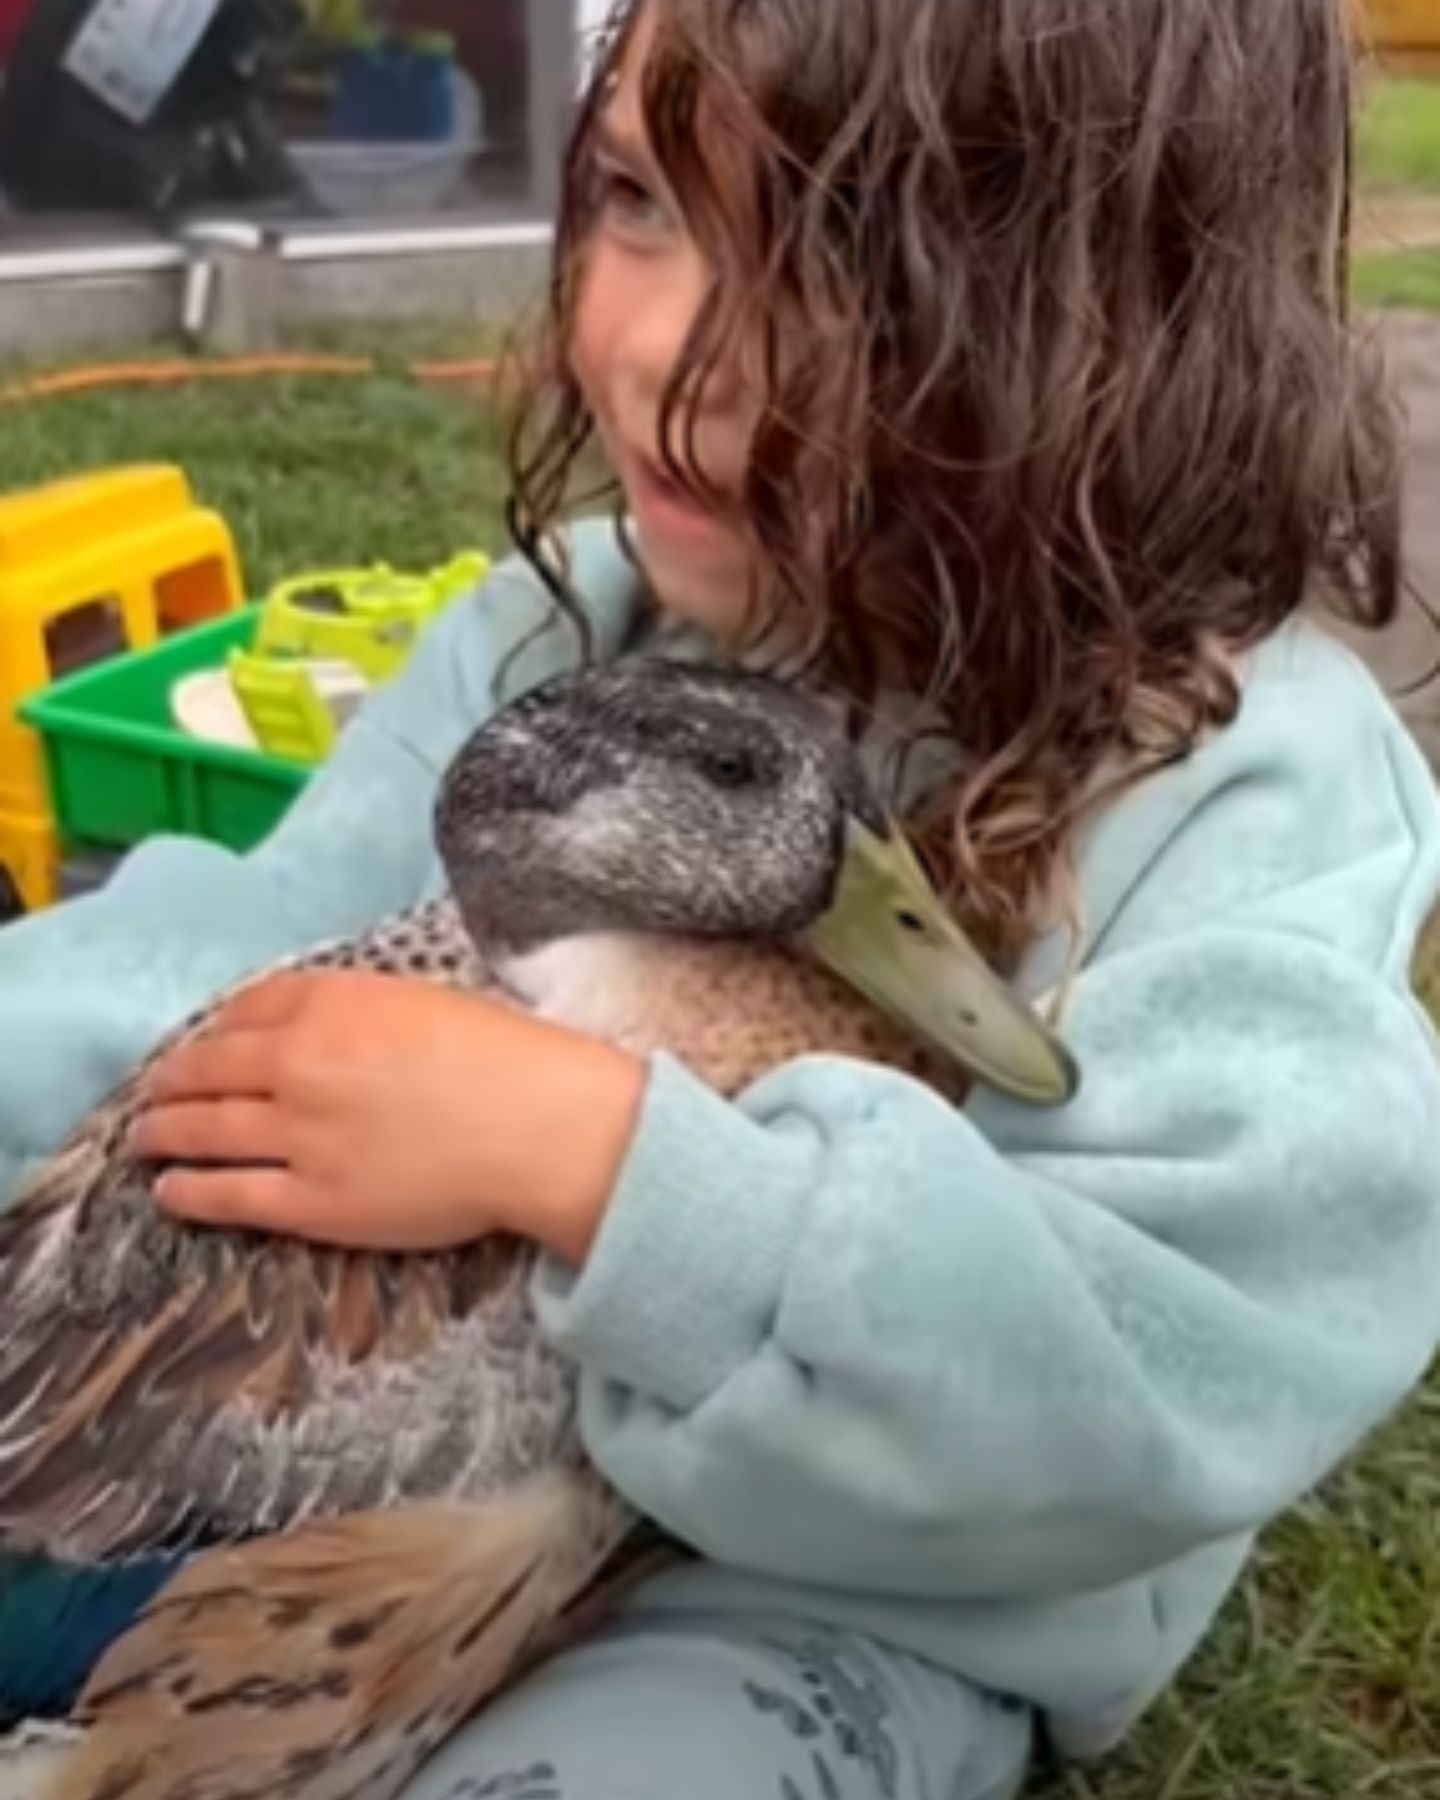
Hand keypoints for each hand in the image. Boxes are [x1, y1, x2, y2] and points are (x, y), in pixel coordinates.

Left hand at [133, 970, 645, 1261]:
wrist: (539, 1128)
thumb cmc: (506, 1059)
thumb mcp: (426, 1001)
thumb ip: (360, 1010)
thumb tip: (319, 1027)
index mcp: (332, 1003)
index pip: (247, 1009)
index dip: (216, 1029)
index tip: (206, 1043)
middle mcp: (300, 1061)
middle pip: (209, 1068)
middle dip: (172, 1081)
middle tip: (155, 1093)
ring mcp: (298, 1133)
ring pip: (203, 1131)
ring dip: (163, 1133)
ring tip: (143, 1140)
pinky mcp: (310, 1201)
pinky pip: (228, 1195)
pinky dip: (189, 1193)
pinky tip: (170, 1192)